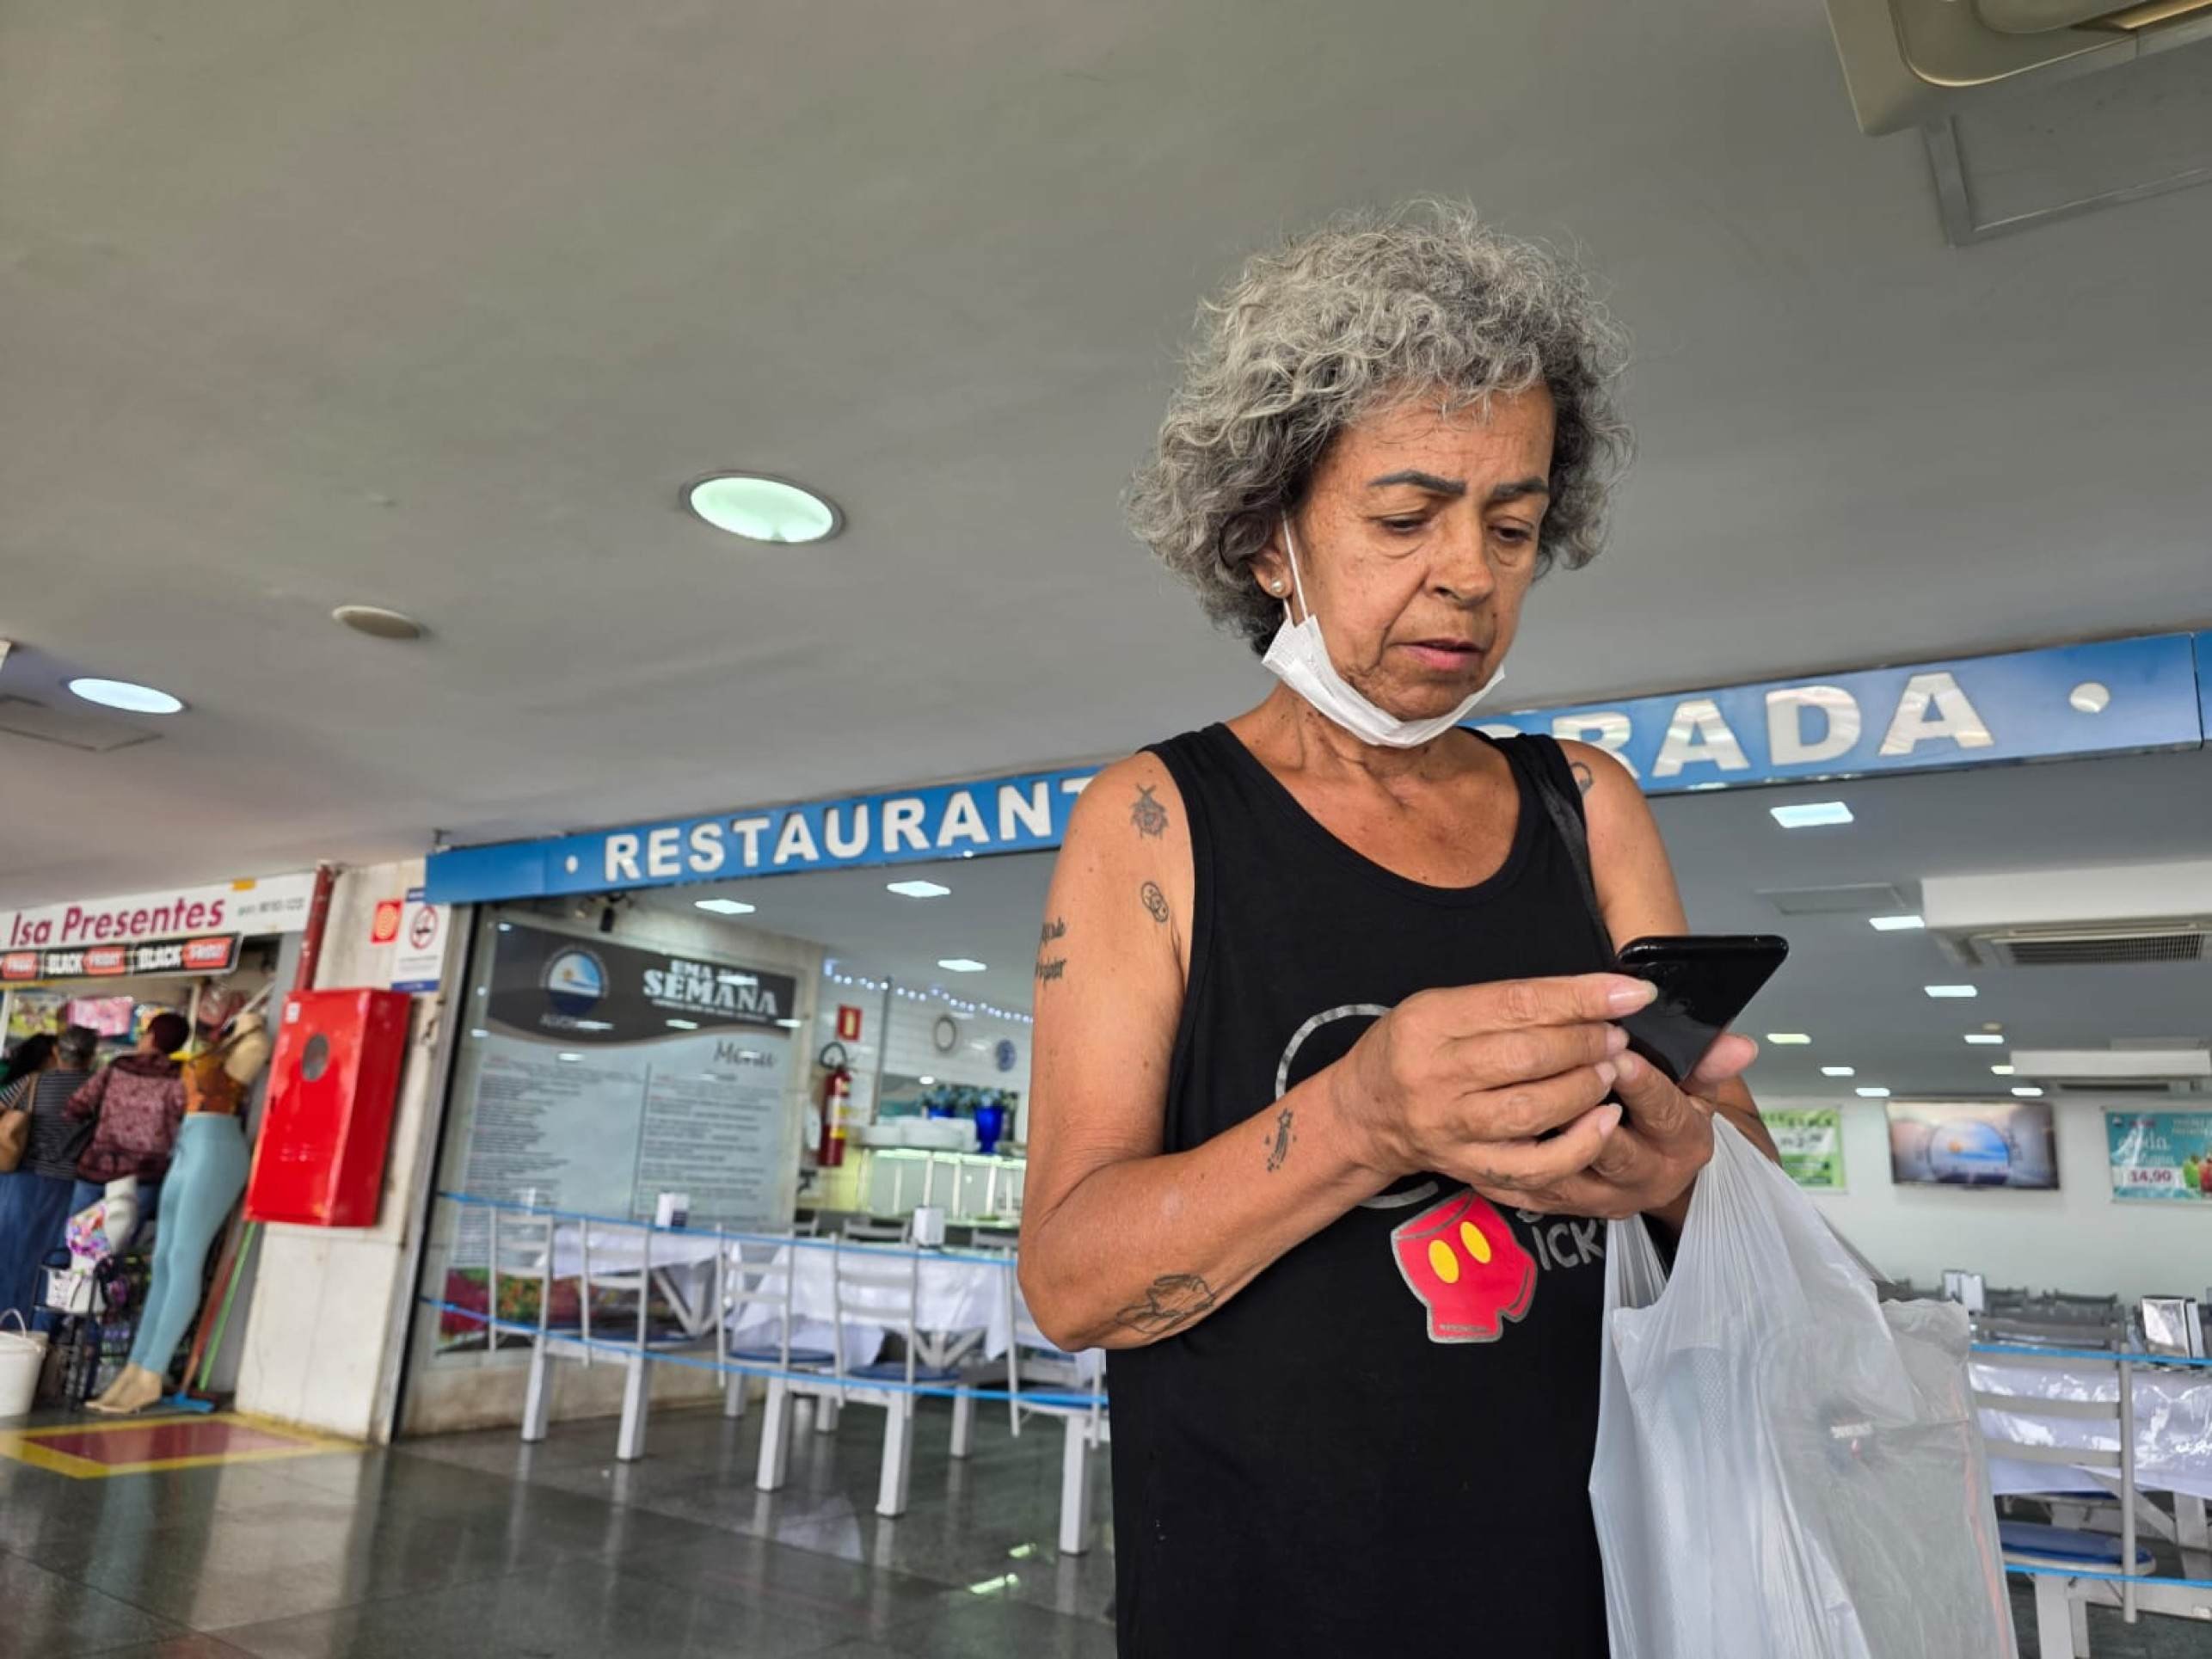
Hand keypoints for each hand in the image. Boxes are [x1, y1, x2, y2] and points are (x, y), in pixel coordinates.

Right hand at [1327, 973, 1656, 1198]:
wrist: (1365, 1113)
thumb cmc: (1412, 1050)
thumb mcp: (1442, 1006)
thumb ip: (1507, 1004)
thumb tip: (1589, 997)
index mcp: (1430, 1021)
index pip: (1516, 1003)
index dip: (1580, 997)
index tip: (1629, 993)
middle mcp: (1435, 1075)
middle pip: (1527, 1057)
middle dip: (1587, 1044)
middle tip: (1615, 1037)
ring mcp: (1451, 1127)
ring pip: (1532, 1111)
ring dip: (1585, 1088)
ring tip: (1610, 1071)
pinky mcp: (1469, 1167)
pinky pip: (1534, 1166)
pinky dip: (1578, 1146)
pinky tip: (1603, 1123)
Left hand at [1483, 1036, 1757, 1219]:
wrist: (1654, 1171)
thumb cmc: (1666, 1114)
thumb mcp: (1695, 1085)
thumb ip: (1708, 1061)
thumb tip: (1741, 1045)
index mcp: (1684, 1143)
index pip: (1666, 1113)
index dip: (1644, 1085)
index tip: (1620, 1055)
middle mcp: (1646, 1178)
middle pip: (1614, 1152)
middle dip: (1587, 1111)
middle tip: (1565, 1073)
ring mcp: (1600, 1199)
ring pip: (1566, 1174)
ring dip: (1543, 1137)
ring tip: (1521, 1098)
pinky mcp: (1561, 1207)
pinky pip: (1529, 1190)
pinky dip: (1509, 1163)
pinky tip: (1493, 1131)